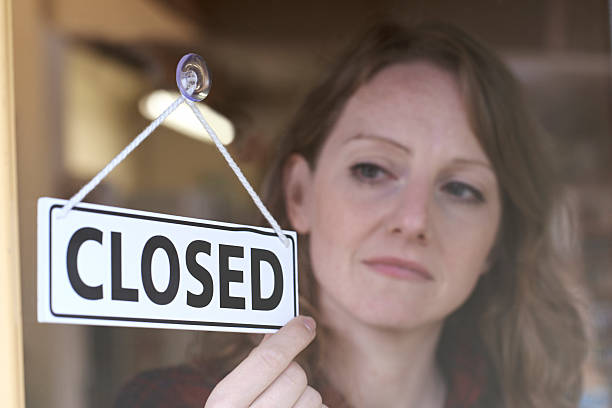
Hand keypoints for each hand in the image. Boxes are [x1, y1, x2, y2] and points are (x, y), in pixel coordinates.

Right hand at [204, 316, 326, 407]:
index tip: (305, 323)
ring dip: (305, 399)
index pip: (267, 361)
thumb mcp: (231, 402)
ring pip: (314, 397)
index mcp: (225, 406)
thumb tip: (276, 333)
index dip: (290, 337)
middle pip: (295, 376)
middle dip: (292, 375)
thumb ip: (252, 370)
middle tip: (279, 389)